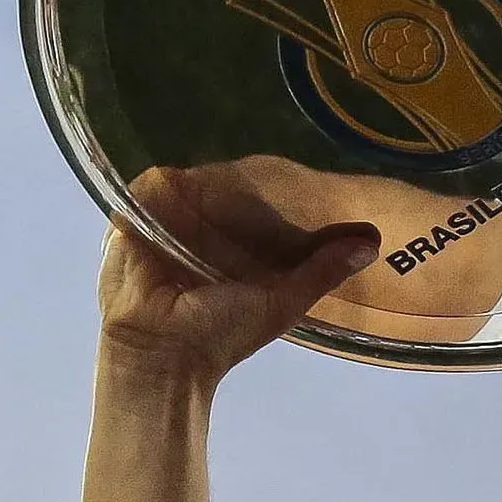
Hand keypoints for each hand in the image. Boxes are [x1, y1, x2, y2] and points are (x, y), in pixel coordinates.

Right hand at [97, 168, 378, 391]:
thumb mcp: (282, 300)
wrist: (162, 356)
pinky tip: (188, 170)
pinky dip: (164, 181)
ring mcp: (159, 224)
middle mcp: (194, 231)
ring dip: (202, 173)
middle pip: (218, 188)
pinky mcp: (128, 221)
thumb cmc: (220, 334)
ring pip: (185, 184)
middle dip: (239, 175)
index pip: (251, 203)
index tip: (299, 169)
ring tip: (230, 149)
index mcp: (228, 248)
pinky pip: (148, 189)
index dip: (273, 188)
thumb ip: (321, 270)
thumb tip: (373, 241)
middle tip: (272, 146)